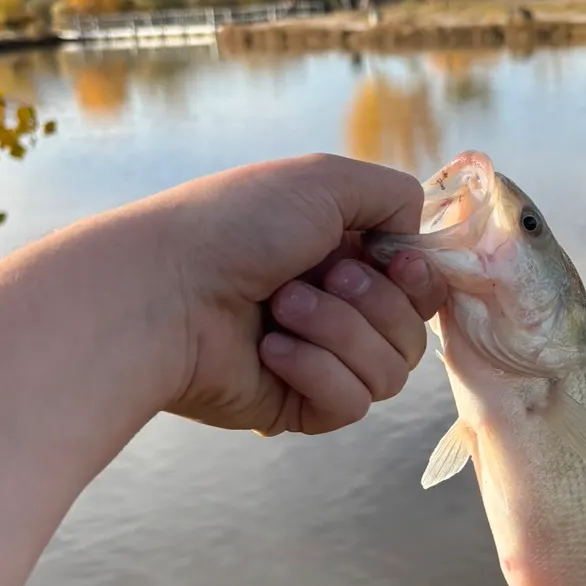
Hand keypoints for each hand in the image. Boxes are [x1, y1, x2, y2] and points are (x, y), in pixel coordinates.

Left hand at [148, 154, 444, 434]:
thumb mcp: (326, 180)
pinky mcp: (298, 405)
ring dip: (339, 332)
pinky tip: (271, 350)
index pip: (420, 285)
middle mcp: (336, 308)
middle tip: (315, 277)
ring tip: (280, 308)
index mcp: (343, 255)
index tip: (395, 263)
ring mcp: (319, 360)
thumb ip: (395, 196)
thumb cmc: (237, 225)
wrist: (165, 290)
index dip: (419, 279)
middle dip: (372, 302)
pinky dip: (318, 371)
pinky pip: (352, 403)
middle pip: (414, 331)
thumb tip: (415, 241)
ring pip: (390, 371)